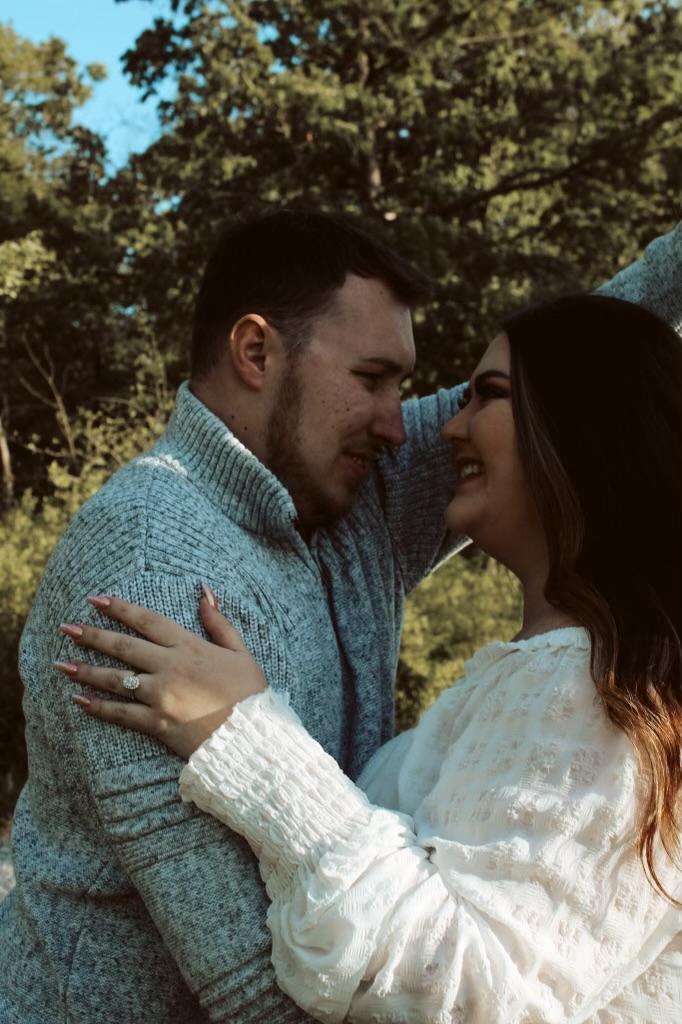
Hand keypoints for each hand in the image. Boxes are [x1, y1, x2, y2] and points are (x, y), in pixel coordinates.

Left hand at [55, 587, 266, 758]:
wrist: (253, 737)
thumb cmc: (250, 694)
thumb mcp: (240, 652)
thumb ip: (218, 622)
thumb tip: (204, 591)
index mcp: (189, 647)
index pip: (147, 620)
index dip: (120, 608)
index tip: (96, 599)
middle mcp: (170, 667)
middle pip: (124, 647)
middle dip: (92, 635)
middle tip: (66, 628)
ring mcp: (162, 696)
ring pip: (116, 679)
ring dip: (87, 671)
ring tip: (62, 665)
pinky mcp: (158, 723)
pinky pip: (121, 714)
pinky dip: (99, 707)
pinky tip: (80, 701)